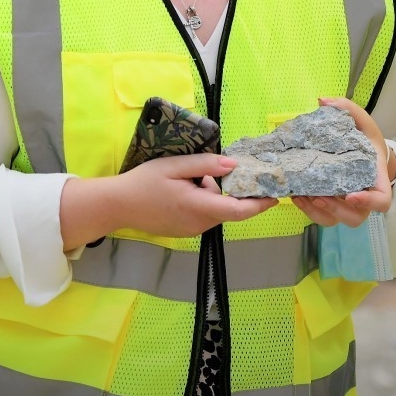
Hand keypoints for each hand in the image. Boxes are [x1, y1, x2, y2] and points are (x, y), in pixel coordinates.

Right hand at [63, 154, 277, 246]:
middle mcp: (200, 223)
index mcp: (200, 207)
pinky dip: (204, 199)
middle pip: (229, 208)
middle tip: (233, 168)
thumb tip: (233, 165)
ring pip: (216, 210)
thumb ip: (204, 165)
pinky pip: (204, 214)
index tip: (277, 193)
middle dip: (234, 189)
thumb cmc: (143, 183)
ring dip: (215, 193)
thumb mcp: (173, 166)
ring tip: (195, 174)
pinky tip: (186, 186)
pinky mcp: (185, 230)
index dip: (261, 203)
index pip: (240, 210)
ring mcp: (192, 230)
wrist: (117, 206)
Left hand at [291, 97, 392, 227]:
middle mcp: (364, 198)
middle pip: (355, 217)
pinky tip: (296, 195)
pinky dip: (308, 210)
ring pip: (336, 221)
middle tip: (318, 197)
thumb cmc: (366, 141)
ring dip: (318, 213)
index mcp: (376, 180)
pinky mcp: (332, 206)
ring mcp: (347, 206)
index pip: (382, 201)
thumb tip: (322, 100)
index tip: (351, 196)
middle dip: (335, 210)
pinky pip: (321, 217)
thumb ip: (347, 108)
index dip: (369, 202)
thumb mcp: (362, 122)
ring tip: (302, 196)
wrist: (363, 154)